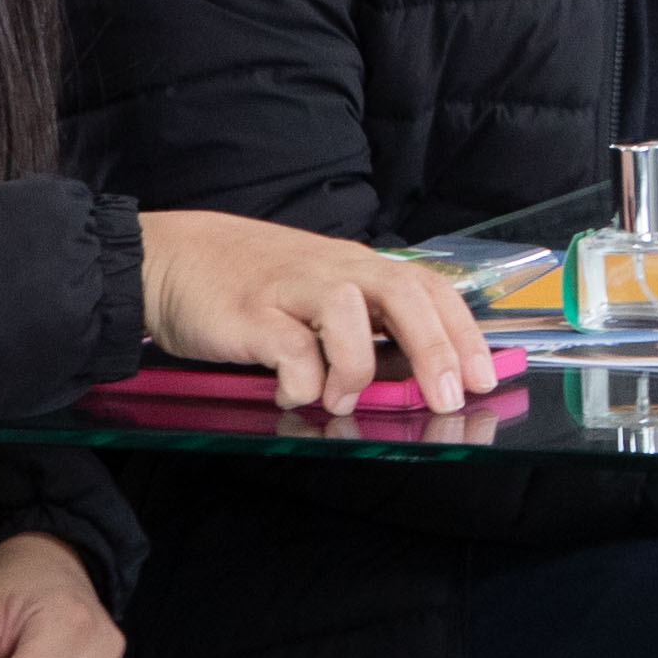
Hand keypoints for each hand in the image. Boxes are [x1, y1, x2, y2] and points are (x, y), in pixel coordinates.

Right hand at [134, 208, 490, 412]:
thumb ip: (359, 326)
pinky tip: (295, 395)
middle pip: (404, 295)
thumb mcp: (317, 293)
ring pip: (350, 312)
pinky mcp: (251, 313)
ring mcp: (292, 288)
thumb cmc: (250, 282)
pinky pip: (290, 347)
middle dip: (437, 348)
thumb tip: (410, 375)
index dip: (462, 332)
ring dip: (358, 365)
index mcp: (357, 266)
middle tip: (450, 396)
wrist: (170, 257)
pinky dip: (301, 380)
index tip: (486, 376)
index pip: (427, 289)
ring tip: (344, 400)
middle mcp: (334, 270)